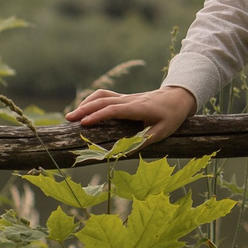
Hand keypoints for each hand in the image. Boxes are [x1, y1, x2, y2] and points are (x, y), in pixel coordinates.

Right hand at [64, 85, 195, 141]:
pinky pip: (106, 95)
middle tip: (69, 119)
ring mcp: (126, 97)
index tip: (84, 124)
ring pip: (102, 95)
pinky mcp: (124, 97)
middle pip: (103, 101)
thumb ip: (143, 141)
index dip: (98, 116)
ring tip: (72, 115)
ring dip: (86, 103)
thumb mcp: (162, 132)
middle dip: (85, 109)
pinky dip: (92, 100)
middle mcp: (129, 100)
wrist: (178, 97)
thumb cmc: (171, 116)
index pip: (114, 110)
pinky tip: (84, 108)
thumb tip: (123, 152)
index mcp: (138, 108)